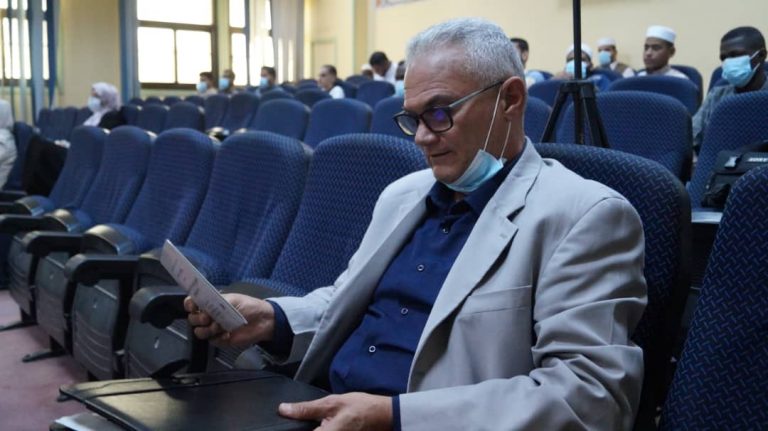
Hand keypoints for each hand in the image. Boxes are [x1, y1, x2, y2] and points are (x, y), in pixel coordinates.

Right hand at [184, 293, 274, 347]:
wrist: (263, 321)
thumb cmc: (249, 307)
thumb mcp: (233, 300)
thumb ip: (217, 303)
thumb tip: (204, 307)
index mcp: (211, 303)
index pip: (193, 303)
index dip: (190, 305)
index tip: (193, 306)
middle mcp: (210, 316)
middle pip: (193, 319)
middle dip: (198, 318)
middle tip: (208, 318)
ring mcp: (214, 328)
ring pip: (199, 332)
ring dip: (208, 329)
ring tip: (220, 326)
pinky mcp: (221, 340)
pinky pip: (212, 341)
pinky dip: (219, 338)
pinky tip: (228, 334)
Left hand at [278, 393, 392, 430]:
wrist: (385, 416)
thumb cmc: (361, 408)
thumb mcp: (332, 403)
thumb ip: (307, 409)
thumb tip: (284, 409)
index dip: (292, 428)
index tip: (289, 422)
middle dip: (306, 426)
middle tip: (321, 417)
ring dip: (316, 426)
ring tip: (327, 420)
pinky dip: (324, 429)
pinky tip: (328, 424)